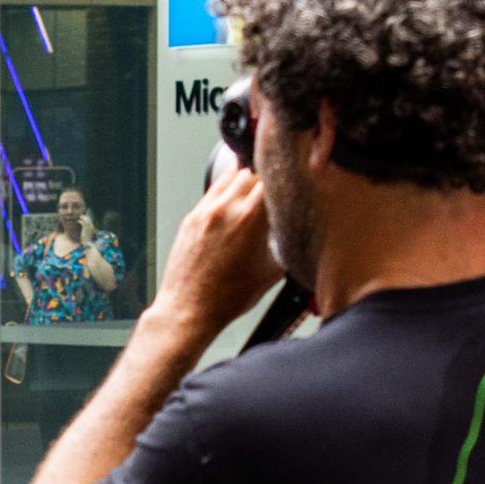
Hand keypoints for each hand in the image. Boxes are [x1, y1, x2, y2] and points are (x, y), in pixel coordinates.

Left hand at [150, 164, 278, 331]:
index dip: (285, 183)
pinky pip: (212, 191)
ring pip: (231, 176)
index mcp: (251, 219)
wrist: (190, 309)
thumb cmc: (227, 297)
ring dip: (245, 182)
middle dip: (265, 183)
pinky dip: (225, 191)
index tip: (290, 189)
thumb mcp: (272, 273)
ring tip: (252, 197)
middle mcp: (227, 209)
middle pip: (253, 174)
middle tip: (272, 196)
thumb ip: (285, 245)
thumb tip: (293, 234)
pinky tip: (231, 201)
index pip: (273, 181)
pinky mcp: (192, 217)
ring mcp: (206, 211)